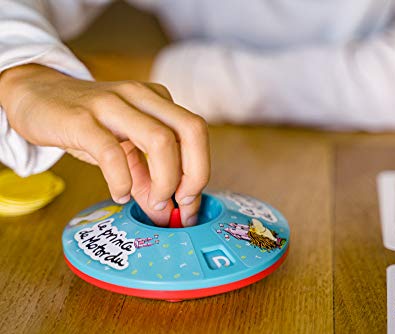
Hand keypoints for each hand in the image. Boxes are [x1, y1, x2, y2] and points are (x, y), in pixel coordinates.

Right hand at [0, 64, 209, 225]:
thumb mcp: (122, 149)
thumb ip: (145, 179)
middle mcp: (140, 97)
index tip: (190, 203)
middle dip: (195, 173)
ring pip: (160, 140)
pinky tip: (119, 194)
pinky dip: (122, 181)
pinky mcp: (81, 120)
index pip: (196, 132)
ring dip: (165, 180)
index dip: (201, 170)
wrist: (36, 95)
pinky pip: (113, 153)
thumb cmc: (85, 123)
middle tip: (181, 201)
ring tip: (155, 202)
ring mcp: (112, 105)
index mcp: (157, 100)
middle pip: (191, 130)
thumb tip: (165, 214)